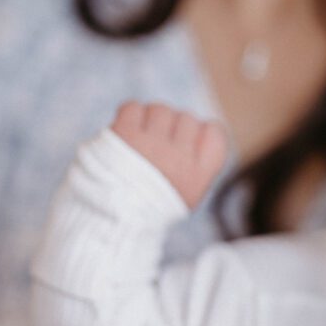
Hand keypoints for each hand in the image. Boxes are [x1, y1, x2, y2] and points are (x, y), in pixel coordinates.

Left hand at [110, 102, 227, 208]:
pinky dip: (130, 116)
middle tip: (158, 145)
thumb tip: (200, 126)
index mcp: (199, 175)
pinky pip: (134, 108)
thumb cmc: (151, 204)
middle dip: (173, 127)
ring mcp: (153, 145)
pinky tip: (127, 132)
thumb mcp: (188, 192)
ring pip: (161, 110)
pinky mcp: (125, 134)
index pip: (214, 131)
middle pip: (187, 118)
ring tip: (141, 139)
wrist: (110, 218)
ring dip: (151, 120)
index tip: (186, 143)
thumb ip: (199, 162)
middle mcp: (179, 158)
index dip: (200, 131)